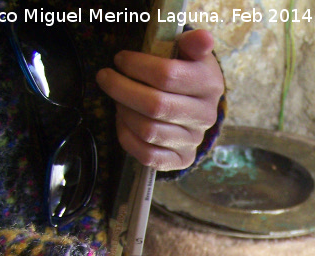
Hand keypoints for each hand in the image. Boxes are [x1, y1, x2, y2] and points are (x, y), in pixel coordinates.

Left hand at [95, 29, 223, 170]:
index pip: (167, 76)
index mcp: (209, 84)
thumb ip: (192, 43)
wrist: (196, 105)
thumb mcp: (189, 53)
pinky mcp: (181, 159)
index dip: (136, 66)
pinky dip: (127, 137)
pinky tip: (123, 121)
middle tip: (106, 77)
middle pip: (155, 105)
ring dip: (124, 112)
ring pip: (148, 130)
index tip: (120, 59)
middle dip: (121, 89)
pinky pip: (147, 155)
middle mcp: (205, 116)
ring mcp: (194, 140)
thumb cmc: (185, 72)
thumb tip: (203, 37)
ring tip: (117, 99)